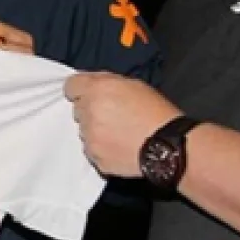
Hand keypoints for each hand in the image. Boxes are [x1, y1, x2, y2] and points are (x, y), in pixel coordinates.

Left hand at [64, 72, 180, 177]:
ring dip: (95, 130)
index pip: (71, 86)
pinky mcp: (95, 157)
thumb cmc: (155, 111)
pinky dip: (102, 148)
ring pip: (84, 130)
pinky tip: (119, 147)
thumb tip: (91, 85)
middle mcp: (88, 112)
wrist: (168, 146)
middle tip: (112, 115)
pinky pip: (92, 150)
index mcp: (96, 89)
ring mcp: (90, 137)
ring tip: (119, 133)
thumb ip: (106, 82)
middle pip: (78, 109)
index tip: (90, 95)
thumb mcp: (134, 84)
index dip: (80, 90)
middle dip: (90, 110)